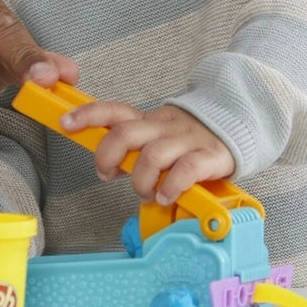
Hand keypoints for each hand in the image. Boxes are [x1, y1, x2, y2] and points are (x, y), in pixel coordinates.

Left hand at [60, 102, 235, 204]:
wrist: (240, 128)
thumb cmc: (190, 142)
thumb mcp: (159, 138)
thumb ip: (135, 150)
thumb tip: (107, 168)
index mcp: (150, 120)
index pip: (114, 110)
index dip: (88, 115)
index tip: (66, 123)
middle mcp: (165, 126)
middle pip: (126, 132)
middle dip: (107, 156)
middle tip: (109, 175)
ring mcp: (188, 139)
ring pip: (152, 155)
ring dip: (141, 182)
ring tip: (147, 194)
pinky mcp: (211, 155)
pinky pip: (185, 169)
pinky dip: (170, 186)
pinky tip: (167, 195)